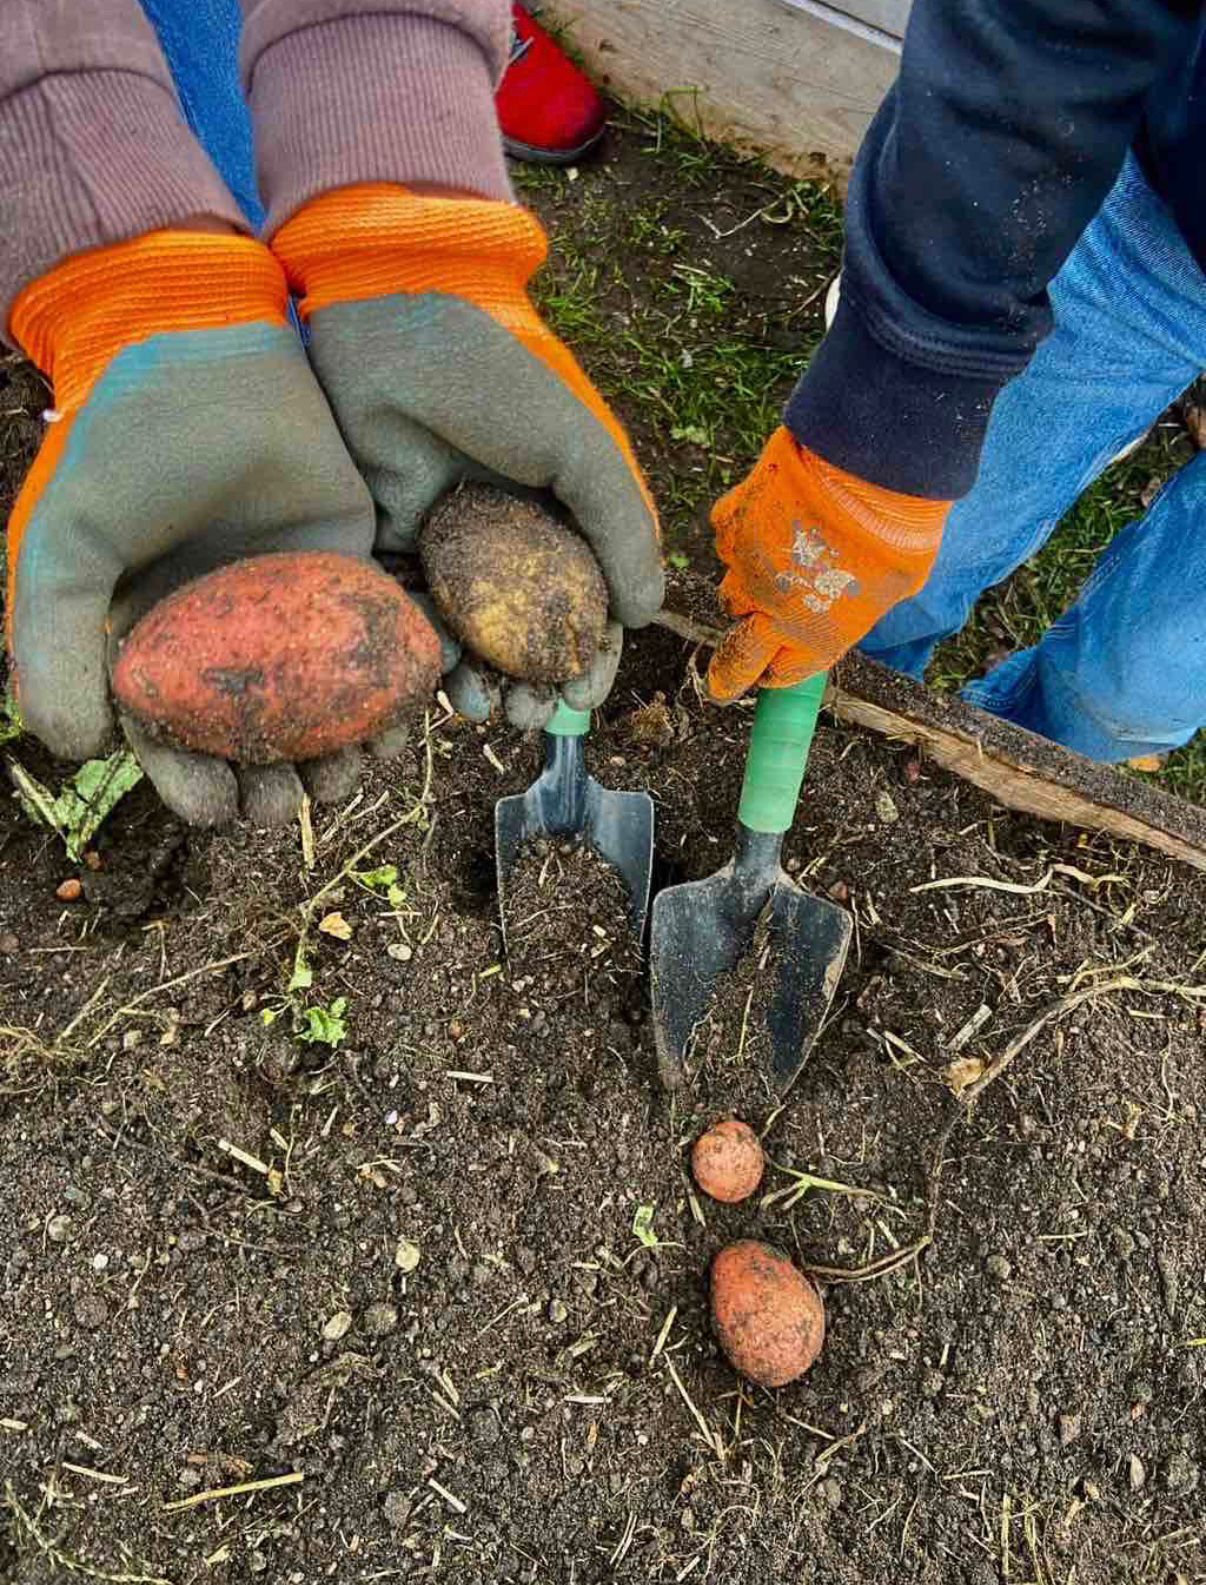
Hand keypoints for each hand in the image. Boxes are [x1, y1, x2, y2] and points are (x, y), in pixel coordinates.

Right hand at [6, 230, 386, 825]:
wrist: (202, 355)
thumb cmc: (121, 449)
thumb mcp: (66, 548)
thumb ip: (54, 644)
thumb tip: (70, 750)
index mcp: (153, 647)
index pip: (174, 742)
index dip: (193, 784)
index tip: (217, 810)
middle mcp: (224, 642)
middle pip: (256, 740)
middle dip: (273, 785)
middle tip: (290, 805)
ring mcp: (291, 613)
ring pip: (322, 711)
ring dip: (337, 755)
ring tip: (351, 777)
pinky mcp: (351, 577)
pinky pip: (374, 654)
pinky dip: (388, 697)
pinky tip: (399, 727)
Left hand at [272, 185, 663, 727]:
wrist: (390, 331)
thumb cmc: (499, 381)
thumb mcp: (582, 453)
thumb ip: (622, 530)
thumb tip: (647, 617)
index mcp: (560, 519)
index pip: (586, 608)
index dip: (590, 659)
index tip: (584, 696)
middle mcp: (506, 541)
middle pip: (525, 638)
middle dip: (532, 685)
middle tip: (530, 716)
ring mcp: (445, 548)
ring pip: (467, 639)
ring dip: (481, 683)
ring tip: (488, 709)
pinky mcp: (386, 548)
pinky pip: (409, 617)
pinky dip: (426, 654)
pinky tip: (440, 676)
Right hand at [707, 428, 950, 700]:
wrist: (868, 469)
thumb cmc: (896, 531)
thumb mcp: (891, 589)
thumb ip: (854, 607)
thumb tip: (844, 604)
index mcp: (817, 637)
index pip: (781, 673)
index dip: (777, 672)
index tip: (774, 670)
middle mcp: (772, 611)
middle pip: (735, 657)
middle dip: (729, 673)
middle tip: (724, 683)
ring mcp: (745, 569)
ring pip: (731, 592)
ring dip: (748, 588)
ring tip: (775, 565)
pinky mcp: (730, 524)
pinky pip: (728, 540)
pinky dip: (742, 535)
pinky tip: (767, 518)